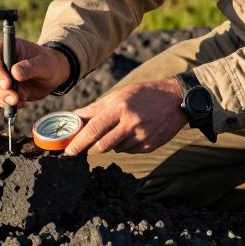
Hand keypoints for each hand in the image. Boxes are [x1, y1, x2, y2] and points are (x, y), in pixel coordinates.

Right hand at [0, 39, 70, 109]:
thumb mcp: (44, 63)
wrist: (51, 75)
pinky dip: (5, 103)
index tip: (7, 84)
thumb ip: (31, 67)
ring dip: (1, 98)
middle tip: (14, 98)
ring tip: (20, 100)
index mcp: (8, 47)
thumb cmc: (48, 63)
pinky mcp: (0, 88)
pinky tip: (20, 103)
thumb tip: (15, 73)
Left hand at [64, 78, 185, 155]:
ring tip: (115, 131)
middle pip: (102, 145)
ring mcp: (142, 137)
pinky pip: (128, 151)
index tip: (68, 151)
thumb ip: (94, 108)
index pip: (94, 129)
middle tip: (82, 148)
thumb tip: (72, 117)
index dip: (78, 142)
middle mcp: (131, 123)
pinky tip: (130, 134)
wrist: (176, 99)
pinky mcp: (150, 146)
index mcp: (120, 108)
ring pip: (114, 149)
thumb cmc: (142, 94)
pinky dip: (123, 145)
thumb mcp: (118, 95)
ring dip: (108, 145)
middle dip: (89, 148)